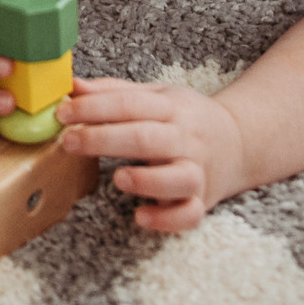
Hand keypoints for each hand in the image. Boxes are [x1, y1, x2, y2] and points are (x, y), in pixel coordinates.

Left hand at [56, 76, 250, 232]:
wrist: (241, 142)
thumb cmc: (186, 119)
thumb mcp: (157, 96)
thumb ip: (114, 93)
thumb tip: (72, 85)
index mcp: (170, 108)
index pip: (130, 104)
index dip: (94, 107)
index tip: (62, 112)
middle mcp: (186, 138)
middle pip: (147, 138)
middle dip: (105, 139)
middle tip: (69, 141)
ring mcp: (197, 171)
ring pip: (177, 178)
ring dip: (146, 179)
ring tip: (118, 179)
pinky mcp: (203, 201)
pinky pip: (190, 214)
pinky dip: (167, 219)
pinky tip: (141, 216)